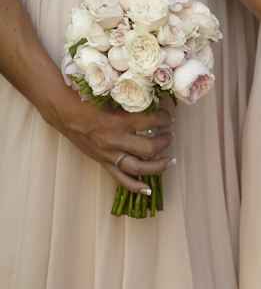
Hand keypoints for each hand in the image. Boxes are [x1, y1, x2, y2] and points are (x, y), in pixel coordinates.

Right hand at [48, 92, 174, 193]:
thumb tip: (154, 103)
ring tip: (170, 161)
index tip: (168, 117)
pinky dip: (135, 186)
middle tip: (169, 135)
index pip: (151, 121)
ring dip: (158, 166)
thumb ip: (132, 104)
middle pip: (149, 148)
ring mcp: (108, 154)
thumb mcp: (112, 98)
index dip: (164, 119)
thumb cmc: (87, 100)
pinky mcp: (102, 162)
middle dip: (164, 142)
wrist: (63, 111)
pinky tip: (148, 190)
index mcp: (118, 121)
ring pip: (139, 168)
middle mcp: (115, 140)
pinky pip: (120, 178)